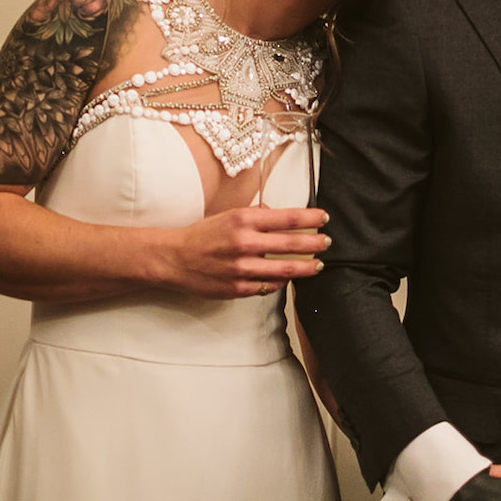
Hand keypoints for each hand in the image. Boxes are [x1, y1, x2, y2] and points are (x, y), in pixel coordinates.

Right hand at [155, 206, 329, 297]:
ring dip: (306, 267)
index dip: (311, 218)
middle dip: (315, 243)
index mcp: (243, 221)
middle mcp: (244, 243)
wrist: (173, 259)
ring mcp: (241, 268)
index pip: (287, 217)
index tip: (324, 217)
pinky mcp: (238, 288)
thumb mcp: (228, 215)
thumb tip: (278, 213)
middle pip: (292, 244)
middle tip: (327, 242)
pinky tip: (289, 277)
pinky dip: (281, 281)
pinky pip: (268, 285)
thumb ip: (256, 214)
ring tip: (318, 264)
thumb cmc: (203, 235)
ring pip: (285, 269)